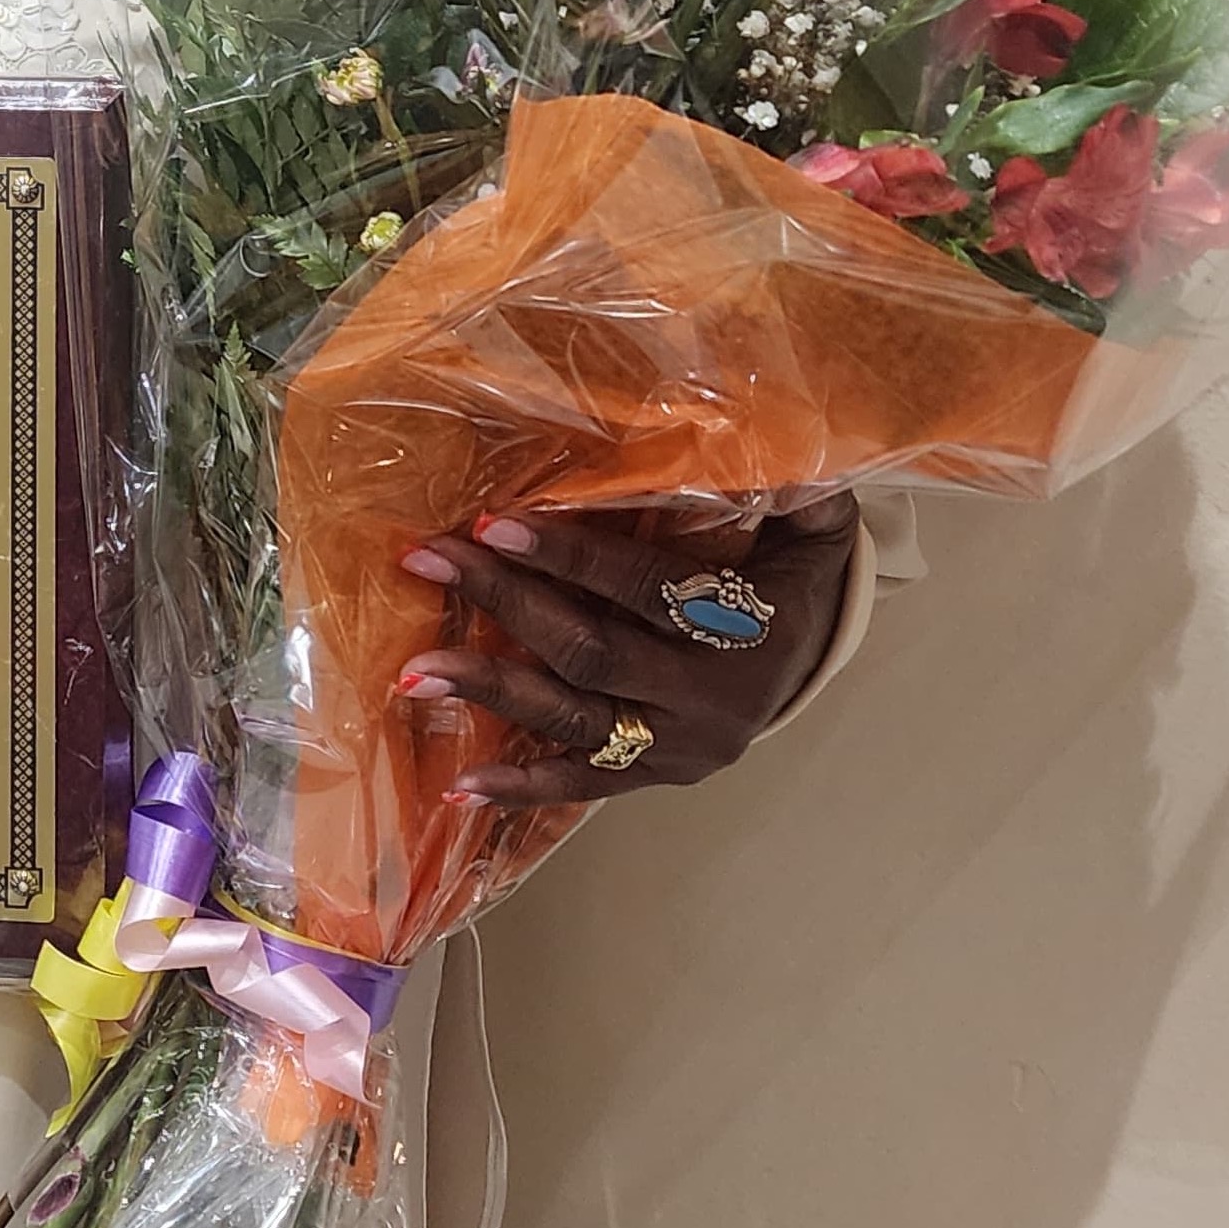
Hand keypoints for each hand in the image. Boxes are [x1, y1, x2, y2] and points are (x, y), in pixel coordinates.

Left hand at [391, 495, 860, 807]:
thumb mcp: (813, 522)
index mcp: (748, 628)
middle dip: (505, 602)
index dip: (570, 558)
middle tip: (430, 560)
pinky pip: (584, 784)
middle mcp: (709, 697)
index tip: (492, 523)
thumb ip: (794, 484)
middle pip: (591, 652)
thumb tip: (775, 442)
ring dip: (492, 691)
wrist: (812, 664)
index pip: (646, 588)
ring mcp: (680, 745)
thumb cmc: (792, 573)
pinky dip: (522, 785)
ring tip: (414, 671)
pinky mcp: (657, 775)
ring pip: (573, 720)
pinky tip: (460, 783)